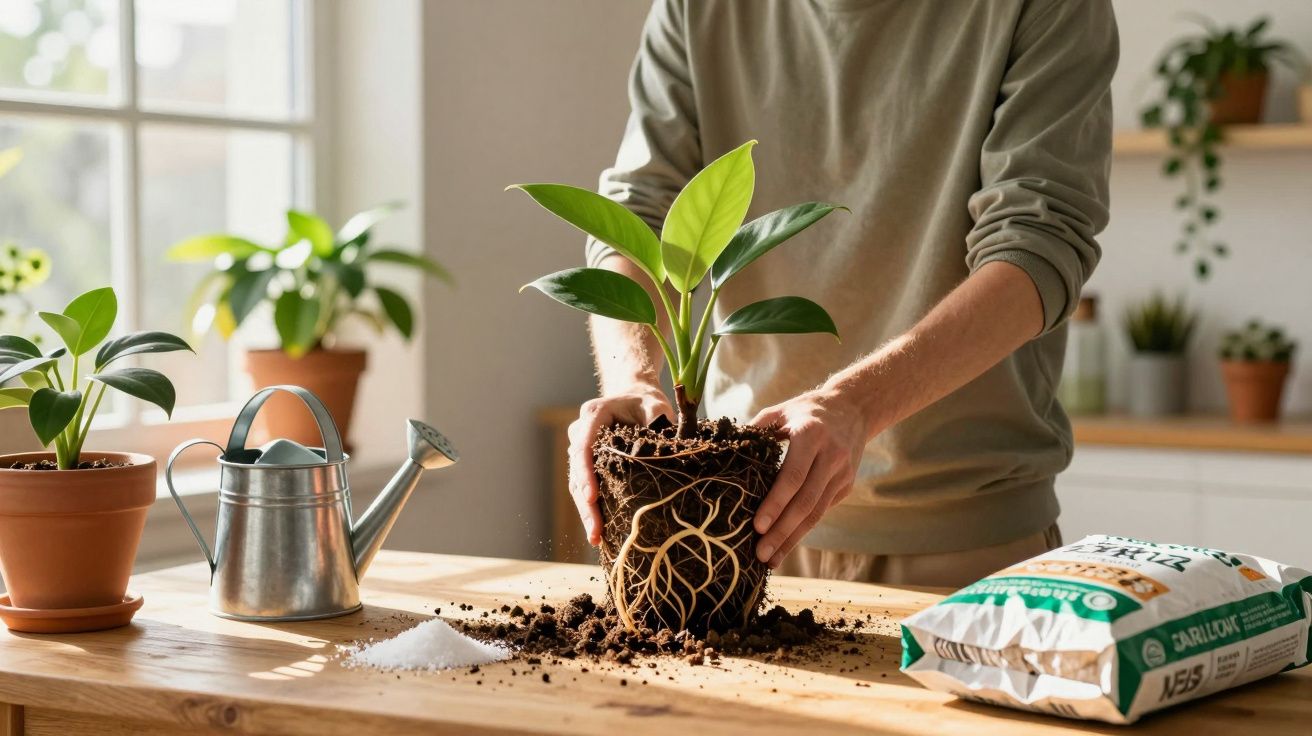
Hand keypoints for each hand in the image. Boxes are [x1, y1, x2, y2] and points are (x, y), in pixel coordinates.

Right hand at [568, 384, 673, 545]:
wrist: (634, 397)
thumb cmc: (646, 402)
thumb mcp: (656, 404)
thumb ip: (658, 417)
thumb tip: (668, 441)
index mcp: (593, 414)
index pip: (584, 445)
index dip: (587, 473)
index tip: (593, 497)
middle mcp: (580, 432)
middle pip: (577, 470)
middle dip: (585, 503)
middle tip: (595, 531)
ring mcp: (581, 449)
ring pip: (577, 483)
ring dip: (586, 511)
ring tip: (596, 538)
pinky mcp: (587, 464)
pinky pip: (584, 487)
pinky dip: (590, 508)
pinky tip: (598, 531)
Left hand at [750, 388, 872, 567]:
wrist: (854, 408)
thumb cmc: (806, 410)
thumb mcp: (781, 411)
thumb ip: (756, 429)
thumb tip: (725, 450)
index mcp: (811, 435)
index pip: (792, 477)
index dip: (775, 503)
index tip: (757, 526)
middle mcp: (831, 456)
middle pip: (805, 502)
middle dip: (782, 532)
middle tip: (761, 554)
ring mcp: (842, 473)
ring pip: (816, 513)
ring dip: (793, 539)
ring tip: (771, 559)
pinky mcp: (846, 484)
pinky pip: (822, 510)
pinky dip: (803, 529)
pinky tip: (786, 544)